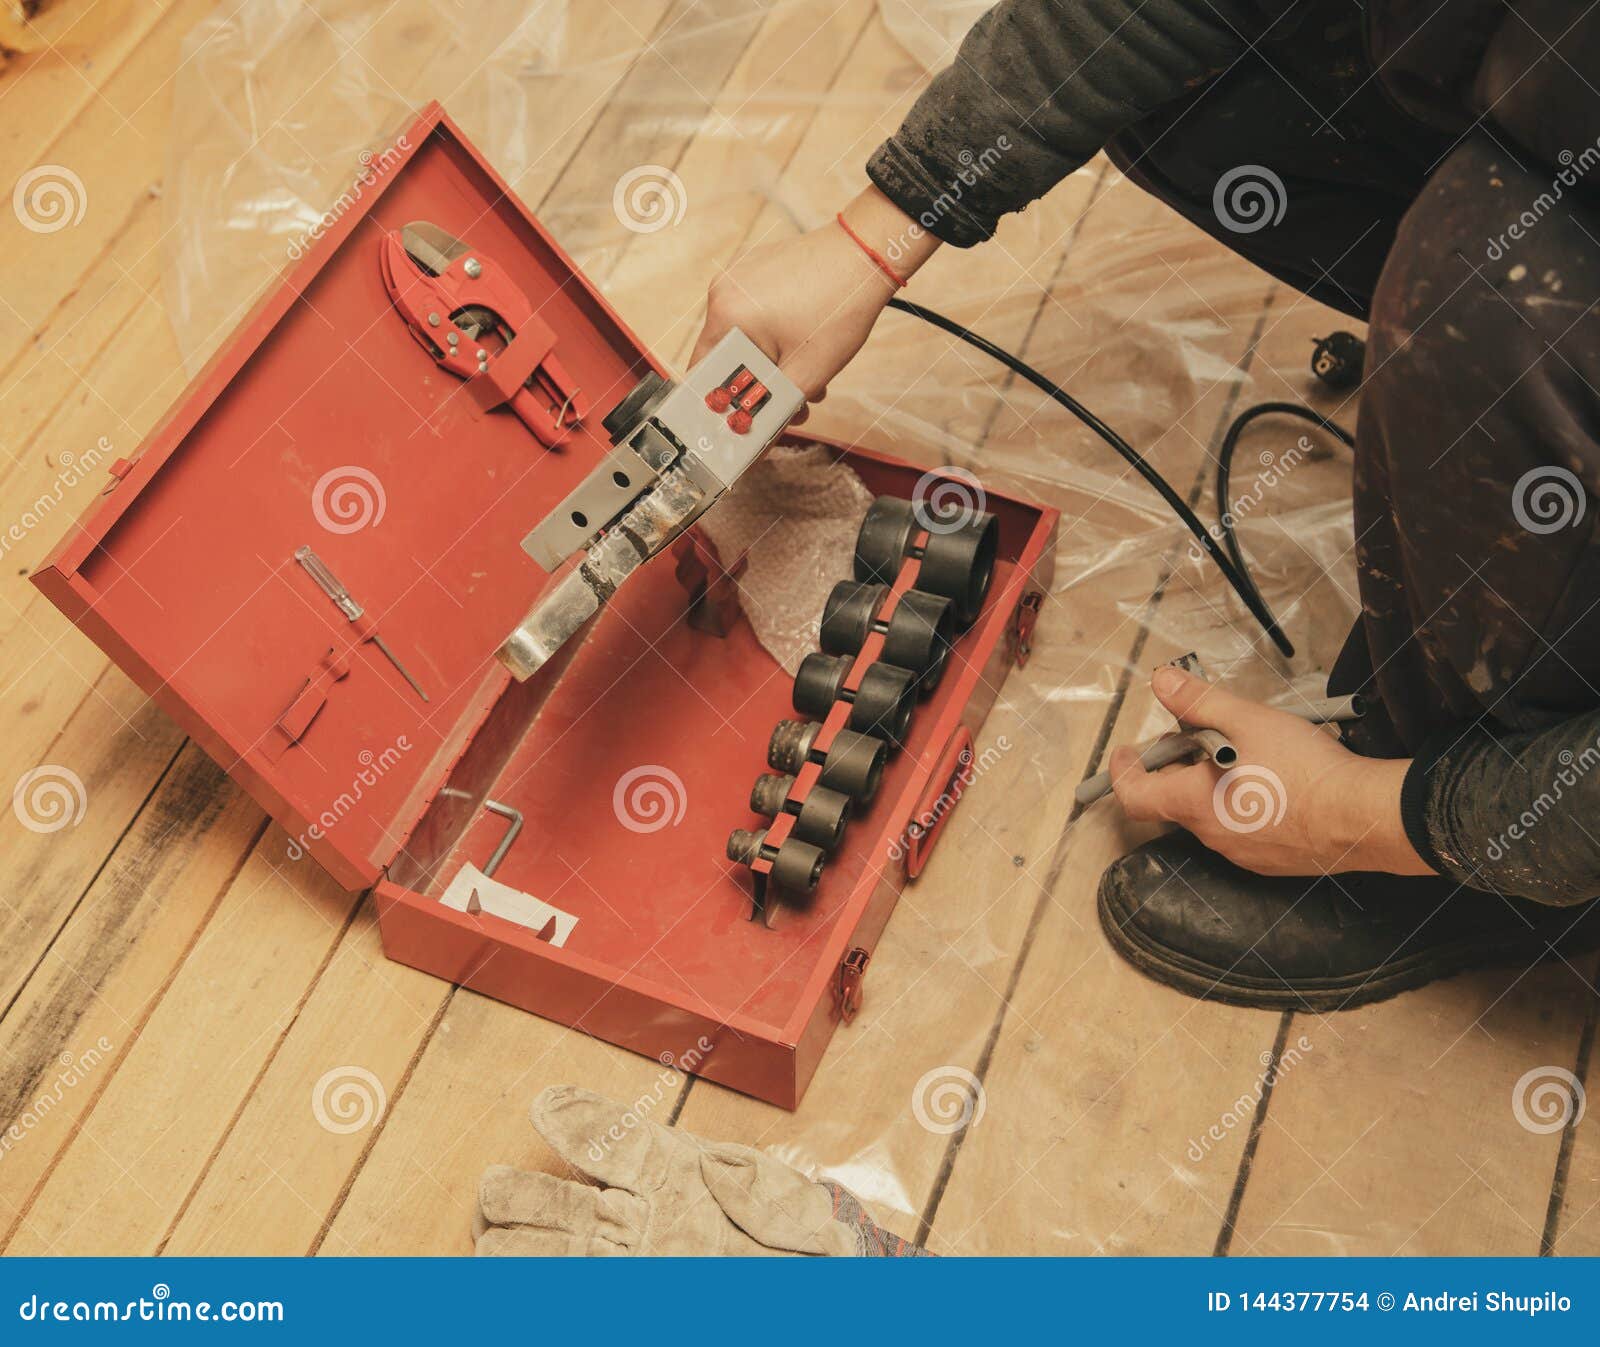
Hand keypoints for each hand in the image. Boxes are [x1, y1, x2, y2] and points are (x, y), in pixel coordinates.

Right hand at [691, 186, 939, 415]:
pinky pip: (752, 314)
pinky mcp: (754, 269)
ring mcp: (737, 277)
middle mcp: (722, 292)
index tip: (744, 423)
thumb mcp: (807, 373)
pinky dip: (773, 336)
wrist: (868, 251)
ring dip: (771, 364)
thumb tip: (757, 441)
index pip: (704, 377)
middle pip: (727, 359)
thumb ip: (775, 411)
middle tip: (793, 401)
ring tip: (809, 371)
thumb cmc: (840, 306)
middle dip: (759, 386)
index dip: (724, 407)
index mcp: (726, 317)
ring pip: (743, 338)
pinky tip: (804, 341)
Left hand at [1108, 667, 1434, 876]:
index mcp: (1193, 803)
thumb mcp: (1246, 721)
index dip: (1122, 773)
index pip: (1135, 797)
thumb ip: (1199, 702)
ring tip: (1238, 753)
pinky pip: (1243, 832)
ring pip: (1210, 817)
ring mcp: (1242, 853)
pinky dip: (1240, 805)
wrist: (1364, 817)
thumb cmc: (1303, 769)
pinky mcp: (1273, 861)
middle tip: (1192, 738)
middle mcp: (1211, 835)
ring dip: (1209, 787)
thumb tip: (1162, 681)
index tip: (1123, 754)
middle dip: (1175, 769)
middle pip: (1173, 802)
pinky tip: (1269, 782)